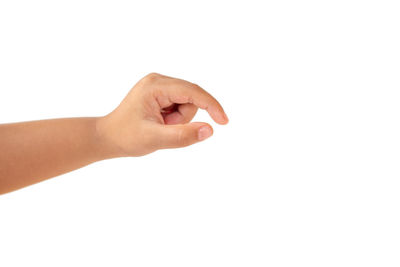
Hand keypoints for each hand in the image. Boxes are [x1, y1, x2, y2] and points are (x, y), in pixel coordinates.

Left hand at [96, 73, 228, 156]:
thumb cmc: (126, 137)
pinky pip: (181, 106)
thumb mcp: (155, 139)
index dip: (212, 105)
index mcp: (155, 86)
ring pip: (188, 103)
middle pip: (191, 98)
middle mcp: (159, 80)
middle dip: (183, 119)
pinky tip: (159, 123)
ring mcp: (160, 86)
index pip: (193, 92)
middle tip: (163, 128)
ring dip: (179, 120)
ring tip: (159, 126)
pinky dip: (175, 119)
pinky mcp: (161, 93)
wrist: (108, 137)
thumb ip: (183, 136)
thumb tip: (210, 130)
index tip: (224, 121)